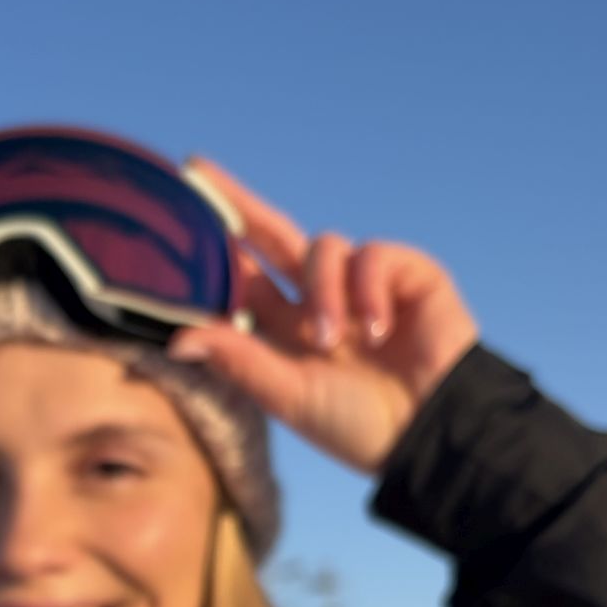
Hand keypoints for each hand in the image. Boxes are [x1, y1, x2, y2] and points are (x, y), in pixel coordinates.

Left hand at [170, 157, 481, 477]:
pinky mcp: (407, 274)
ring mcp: (363, 283)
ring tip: (331, 341)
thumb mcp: (289, 396)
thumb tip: (178, 340)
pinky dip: (367, 290)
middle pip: (273, 236)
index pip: (243, 277)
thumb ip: (239, 361)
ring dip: (322, 292)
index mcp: (286, 329)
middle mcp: (320, 299)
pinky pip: (371, 255)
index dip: (214, 249)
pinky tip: (376, 330)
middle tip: (198, 170)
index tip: (178, 216)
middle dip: (239, 205)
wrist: (429, 436)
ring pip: (322, 247)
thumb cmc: (357, 427)